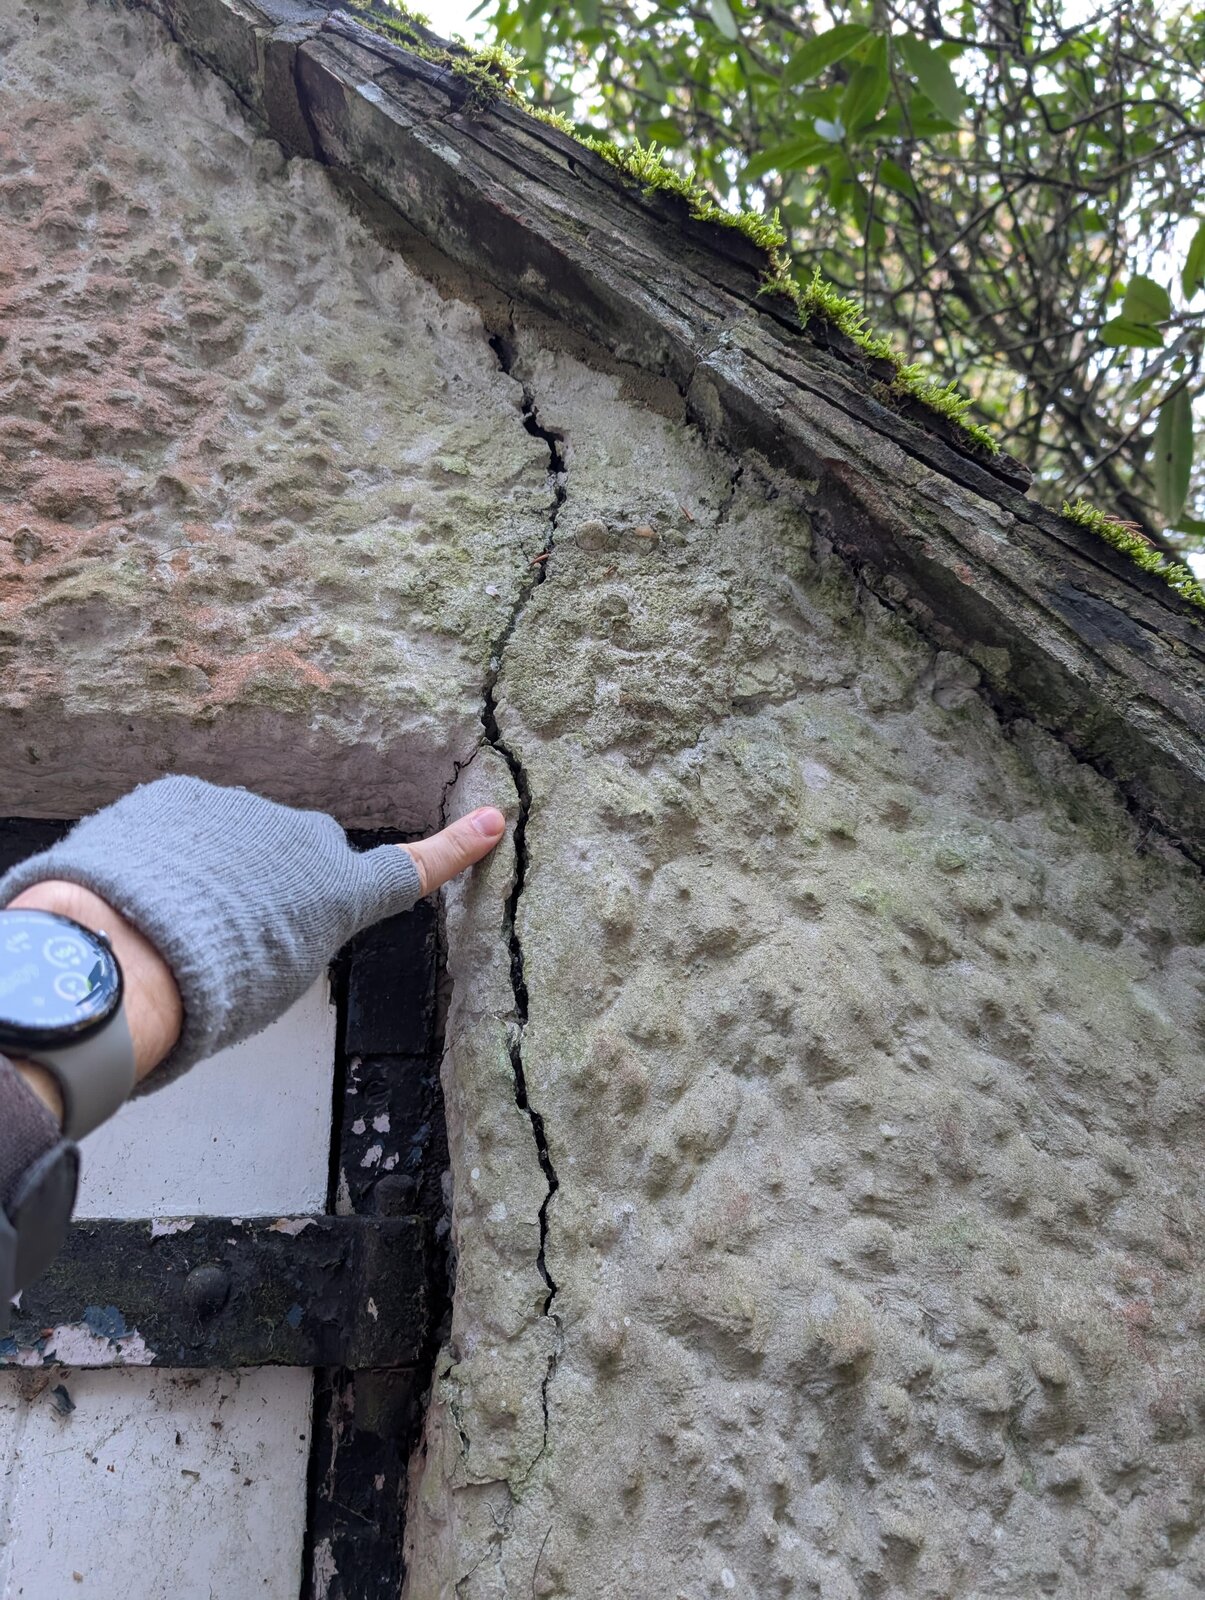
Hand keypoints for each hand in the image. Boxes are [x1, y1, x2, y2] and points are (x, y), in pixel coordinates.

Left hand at [5, 805, 505, 1124]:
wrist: (125, 953)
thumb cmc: (211, 992)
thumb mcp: (277, 983)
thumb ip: (293, 939)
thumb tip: (268, 917)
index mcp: (339, 894)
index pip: (410, 871)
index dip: (453, 849)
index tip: (493, 820)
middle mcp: (304, 841)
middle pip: (305, 853)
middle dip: (282, 877)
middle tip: (238, 929)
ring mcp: (243, 810)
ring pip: (238, 838)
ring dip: (218, 868)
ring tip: (173, 919)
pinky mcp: (186, 794)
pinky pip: (188, 823)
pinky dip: (173, 851)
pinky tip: (143, 888)